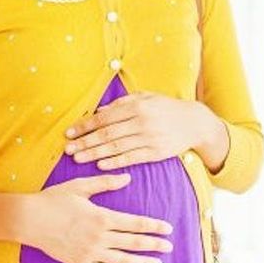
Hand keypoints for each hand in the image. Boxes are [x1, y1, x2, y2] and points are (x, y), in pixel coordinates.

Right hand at [21, 173, 174, 262]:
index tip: (168, 228)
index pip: (135, 223)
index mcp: (101, 216)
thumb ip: (106, 182)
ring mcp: (90, 252)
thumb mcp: (81, 186)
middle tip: (170, 246)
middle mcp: (98, 237)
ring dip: (142, 262)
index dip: (154, 226)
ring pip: (122, 261)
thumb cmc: (54, 199)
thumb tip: (128, 178)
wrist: (28, 220)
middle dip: (154, 244)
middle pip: (133, 243)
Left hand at [63, 92, 204, 169]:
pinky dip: (114, 162)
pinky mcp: (156, 153)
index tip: (70, 132)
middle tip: (68, 149)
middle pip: (107, 134)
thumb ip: (122, 103)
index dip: (85, 125)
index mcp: (137, 106)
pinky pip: (131, 159)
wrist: (195, 122)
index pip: (104, 117)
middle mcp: (141, 122)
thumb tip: (99, 111)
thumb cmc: (166, 108)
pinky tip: (100, 165)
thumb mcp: (146, 97)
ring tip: (78, 158)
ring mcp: (149, 139)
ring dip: (94, 154)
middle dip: (85, 142)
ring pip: (116, 148)